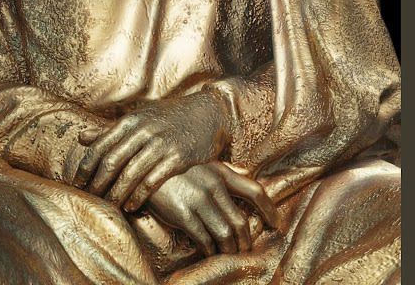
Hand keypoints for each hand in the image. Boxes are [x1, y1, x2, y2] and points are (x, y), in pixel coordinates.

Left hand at [75, 90, 231, 209]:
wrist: (208, 113)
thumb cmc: (169, 117)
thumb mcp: (139, 118)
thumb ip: (110, 130)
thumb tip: (81, 137)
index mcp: (130, 121)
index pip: (100, 146)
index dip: (85, 166)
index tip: (76, 183)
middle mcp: (143, 131)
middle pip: (111, 161)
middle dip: (97, 183)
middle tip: (89, 199)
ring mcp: (160, 144)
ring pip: (130, 173)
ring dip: (116, 193)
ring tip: (108, 206)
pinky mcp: (177, 158)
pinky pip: (152, 180)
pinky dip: (138, 196)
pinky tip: (131, 206)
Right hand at [144, 163, 266, 256]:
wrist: (138, 165)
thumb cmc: (170, 166)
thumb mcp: (199, 161)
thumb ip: (222, 169)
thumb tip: (246, 174)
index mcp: (220, 171)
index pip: (255, 191)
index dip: (269, 210)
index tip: (276, 223)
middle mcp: (213, 185)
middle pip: (241, 221)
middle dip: (245, 241)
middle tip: (244, 250)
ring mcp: (198, 199)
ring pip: (225, 233)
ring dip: (229, 249)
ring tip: (227, 253)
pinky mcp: (182, 213)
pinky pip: (203, 238)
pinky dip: (209, 249)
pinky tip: (207, 251)